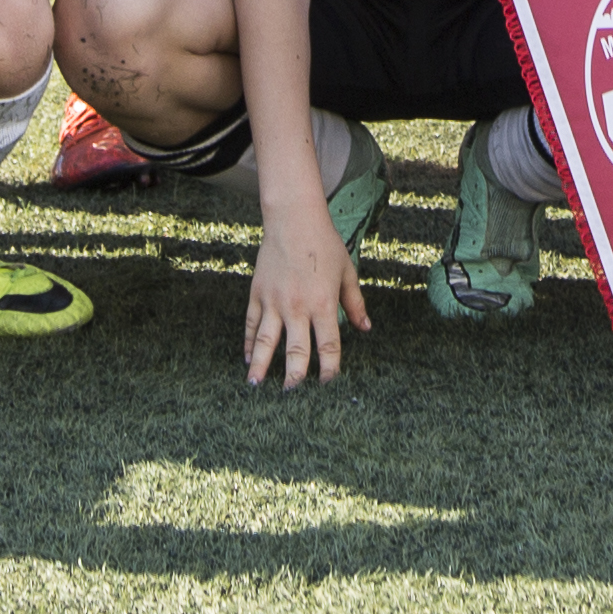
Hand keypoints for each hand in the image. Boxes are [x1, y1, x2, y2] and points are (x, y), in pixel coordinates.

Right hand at [244, 209, 369, 384]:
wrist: (294, 219)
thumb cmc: (324, 244)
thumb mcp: (346, 272)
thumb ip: (354, 303)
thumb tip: (365, 329)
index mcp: (323, 304)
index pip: (328, 346)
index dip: (329, 369)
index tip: (327, 385)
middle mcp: (298, 306)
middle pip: (296, 350)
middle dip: (294, 376)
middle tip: (291, 395)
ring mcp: (274, 301)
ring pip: (266, 341)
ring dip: (261, 365)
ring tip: (255, 386)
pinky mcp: (258, 293)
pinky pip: (251, 323)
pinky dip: (248, 341)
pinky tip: (247, 357)